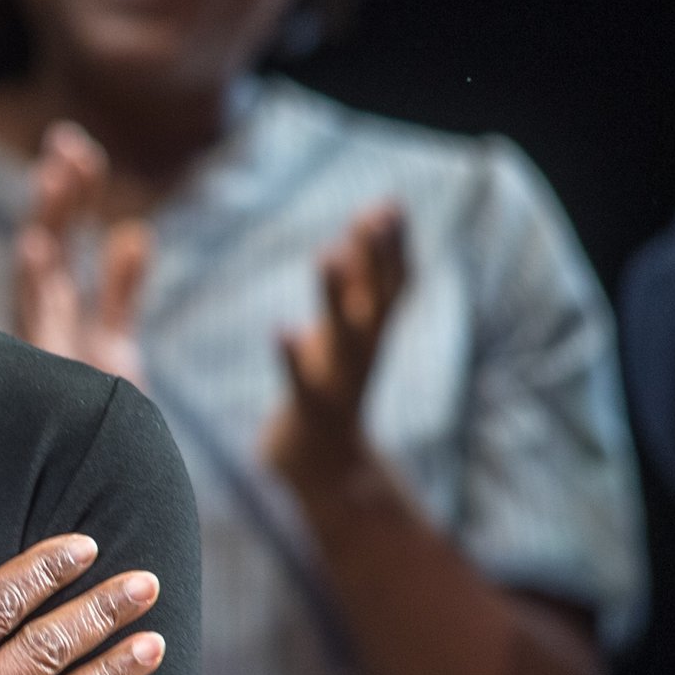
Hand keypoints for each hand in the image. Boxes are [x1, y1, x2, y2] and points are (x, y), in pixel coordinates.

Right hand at [10, 121, 152, 387]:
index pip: (61, 238)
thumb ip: (123, 286)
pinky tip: (56, 245)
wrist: (99, 482)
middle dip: (56, 194)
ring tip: (58, 175)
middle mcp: (45, 322)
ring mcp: (48, 343)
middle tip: (65, 142)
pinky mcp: (64, 368)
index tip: (76, 148)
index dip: (70, 193)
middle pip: (49, 244)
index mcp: (54, 309)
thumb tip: (135, 231)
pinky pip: (56, 320)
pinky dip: (55, 283)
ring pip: (43, 271)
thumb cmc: (95, 413)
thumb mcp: (113, 339)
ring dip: (51, 222)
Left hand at [262, 201, 405, 495]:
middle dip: (375, 259)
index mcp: (370, 334)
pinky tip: (281, 330)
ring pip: (342, 335)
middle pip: (375, 301)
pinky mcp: (310, 413)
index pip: (391, 284)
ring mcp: (339, 384)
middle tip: (372, 216)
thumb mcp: (349, 331)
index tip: (388, 204)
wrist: (328, 470)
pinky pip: (303, 384)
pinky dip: (294, 358)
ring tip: (326, 253)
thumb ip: (358, 283)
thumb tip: (367, 225)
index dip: (393, 246)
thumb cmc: (331, 389)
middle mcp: (362, 355)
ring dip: (334, 295)